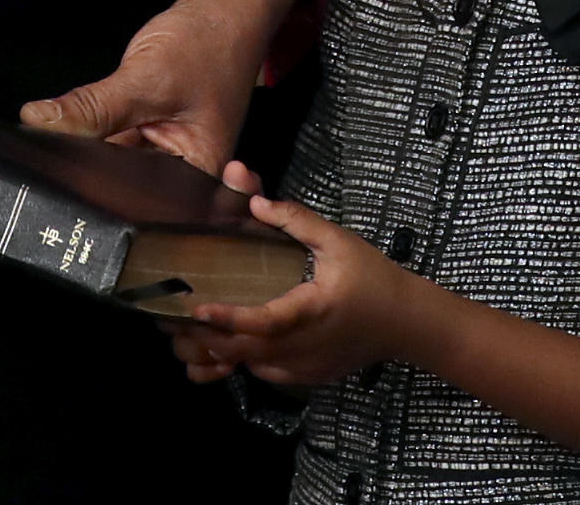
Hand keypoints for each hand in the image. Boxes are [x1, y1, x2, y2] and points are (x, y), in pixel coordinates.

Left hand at [20, 0, 304, 173]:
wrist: (219, 12)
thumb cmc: (207, 45)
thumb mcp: (147, 79)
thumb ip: (93, 108)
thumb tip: (39, 122)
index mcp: (200, 180)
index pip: (142, 205)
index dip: (98, 196)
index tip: (60, 178)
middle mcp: (183, 177)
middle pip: (124, 190)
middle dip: (88, 174)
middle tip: (52, 155)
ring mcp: (162, 156)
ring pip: (112, 166)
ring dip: (87, 152)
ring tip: (64, 137)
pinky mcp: (146, 136)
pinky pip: (112, 144)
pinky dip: (94, 133)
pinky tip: (75, 124)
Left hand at [177, 164, 423, 390]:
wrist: (406, 324)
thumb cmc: (372, 278)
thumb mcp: (339, 241)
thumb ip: (296, 220)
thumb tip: (255, 203)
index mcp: (311, 311)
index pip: (264, 321)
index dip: (228, 320)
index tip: (198, 311)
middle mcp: (304, 346)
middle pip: (245, 351)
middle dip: (207, 339)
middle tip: (173, 320)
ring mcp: (305, 367)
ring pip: (251, 366)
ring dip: (221, 352)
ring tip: (189, 332)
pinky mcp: (308, 376)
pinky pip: (265, 372)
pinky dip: (244, 360)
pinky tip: (230, 342)